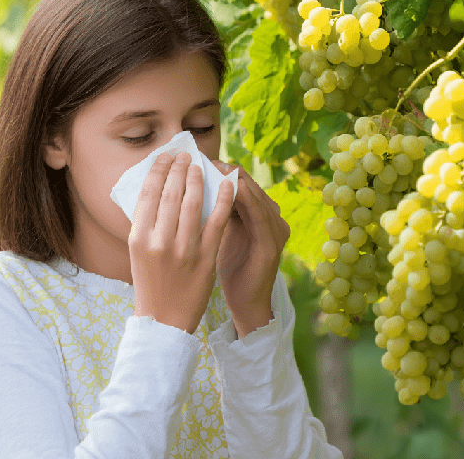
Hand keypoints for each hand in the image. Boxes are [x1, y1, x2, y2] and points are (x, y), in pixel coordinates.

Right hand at [129, 152, 235, 333]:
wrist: (164, 320)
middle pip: (170, 194)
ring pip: (193, 203)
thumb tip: (156, 187)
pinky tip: (228, 185)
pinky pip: (217, 221)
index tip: (166, 157)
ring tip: (201, 167)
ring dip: (199, 179)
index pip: (147, 194)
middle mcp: (159, 241)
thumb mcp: (137, 251)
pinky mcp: (206, 257)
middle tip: (186, 155)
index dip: (158, 171)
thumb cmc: (150, 282)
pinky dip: (224, 199)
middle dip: (179, 169)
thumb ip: (146, 222)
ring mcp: (184, 250)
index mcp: (138, 238)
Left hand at [213, 161, 290, 337]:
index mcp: (259, 214)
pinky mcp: (272, 243)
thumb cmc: (230, 269)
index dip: (221, 170)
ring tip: (214, 168)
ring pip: (254, 194)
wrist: (245, 304)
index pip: (240, 183)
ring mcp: (275, 229)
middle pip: (248, 184)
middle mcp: (272, 217)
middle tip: (202, 159)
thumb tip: (188, 186)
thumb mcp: (222, 234)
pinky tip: (230, 188)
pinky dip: (245, 198)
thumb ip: (215, 212)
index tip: (197, 160)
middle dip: (225, 170)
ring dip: (234, 179)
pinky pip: (258, 214)